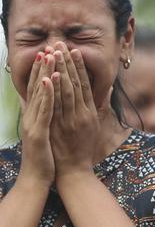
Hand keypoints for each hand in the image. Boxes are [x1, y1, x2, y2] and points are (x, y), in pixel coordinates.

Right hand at [18, 51, 55, 184]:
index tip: (48, 53)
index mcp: (35, 116)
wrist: (36, 179)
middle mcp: (32, 117)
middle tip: (47, 47)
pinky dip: (47, 94)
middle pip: (37, 88)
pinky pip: (44, 110)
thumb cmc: (44, 157)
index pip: (39, 90)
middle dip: (42, 67)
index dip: (42, 72)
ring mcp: (33, 123)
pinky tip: (50, 80)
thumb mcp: (46, 133)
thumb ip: (46, 118)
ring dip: (44, 74)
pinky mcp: (38, 132)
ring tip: (49, 56)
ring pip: (40, 94)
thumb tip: (48, 105)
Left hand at [49, 42, 107, 177]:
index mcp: (90, 112)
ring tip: (55, 53)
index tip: (74, 50)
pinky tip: (51, 77)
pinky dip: (54, 90)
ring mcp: (71, 120)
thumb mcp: (95, 125)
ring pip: (66, 91)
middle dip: (67, 63)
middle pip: (75, 83)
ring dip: (60, 71)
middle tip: (61, 44)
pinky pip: (57, 106)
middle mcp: (82, 113)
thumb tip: (108, 88)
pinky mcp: (61, 127)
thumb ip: (100, 105)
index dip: (79, 67)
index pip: (85, 84)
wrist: (74, 171)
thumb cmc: (83, 148)